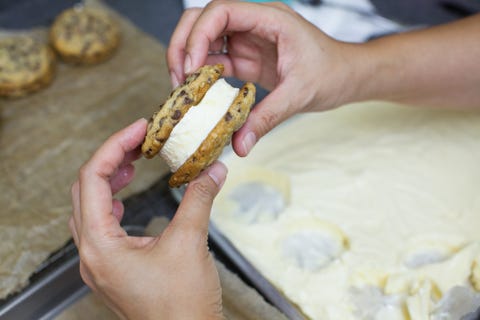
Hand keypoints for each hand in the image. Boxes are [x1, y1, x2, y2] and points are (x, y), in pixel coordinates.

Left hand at [69, 119, 226, 319]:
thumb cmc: (181, 306)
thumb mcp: (190, 244)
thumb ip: (199, 200)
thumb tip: (212, 170)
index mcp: (101, 246)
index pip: (92, 180)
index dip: (114, 147)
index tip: (139, 129)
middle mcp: (91, 254)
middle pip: (85, 191)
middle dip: (110, 159)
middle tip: (138, 140)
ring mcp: (99, 264)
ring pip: (88, 209)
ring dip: (107, 180)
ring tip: (130, 162)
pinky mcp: (112, 269)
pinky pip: (98, 227)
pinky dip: (109, 203)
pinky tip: (124, 199)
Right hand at [167, 0, 357, 155]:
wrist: (346, 76)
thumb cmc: (332, 73)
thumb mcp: (300, 94)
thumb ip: (267, 117)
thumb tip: (239, 144)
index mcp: (269, 19)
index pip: (219, 10)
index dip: (198, 36)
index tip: (192, 68)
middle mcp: (253, 24)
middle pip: (201, 20)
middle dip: (183, 46)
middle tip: (180, 80)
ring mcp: (247, 40)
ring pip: (203, 40)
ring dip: (188, 62)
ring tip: (184, 91)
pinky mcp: (245, 59)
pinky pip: (214, 62)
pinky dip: (202, 78)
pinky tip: (199, 97)